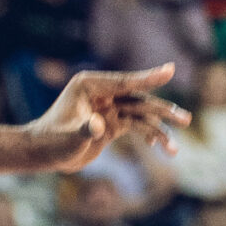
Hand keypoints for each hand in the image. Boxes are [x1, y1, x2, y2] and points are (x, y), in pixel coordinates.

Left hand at [32, 68, 186, 171]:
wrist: (41, 154)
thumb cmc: (49, 142)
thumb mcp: (66, 138)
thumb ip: (84, 130)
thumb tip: (98, 125)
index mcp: (90, 85)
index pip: (124, 82)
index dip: (148, 77)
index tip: (170, 71)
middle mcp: (102, 93)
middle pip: (139, 98)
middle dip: (163, 109)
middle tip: (185, 118)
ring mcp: (109, 108)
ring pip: (142, 114)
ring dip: (160, 127)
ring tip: (175, 144)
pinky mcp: (112, 124)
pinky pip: (137, 126)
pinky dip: (150, 135)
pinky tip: (164, 147)